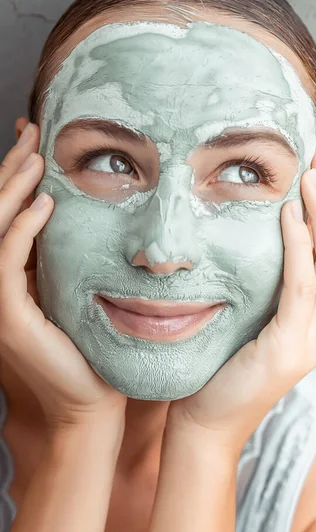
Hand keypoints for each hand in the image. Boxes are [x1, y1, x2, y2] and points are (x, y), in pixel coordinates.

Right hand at [0, 122, 126, 429]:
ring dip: (11, 190)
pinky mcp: (9, 318)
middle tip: (31, 131)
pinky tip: (45, 204)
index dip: (13, 175)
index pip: (4, 215)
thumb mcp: (74, 288)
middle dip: (9, 170)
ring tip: (35, 157)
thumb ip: (64, 256)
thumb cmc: (92, 345)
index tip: (33, 139)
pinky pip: (6, 263)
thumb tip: (77, 212)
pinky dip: (22, 230)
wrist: (91, 400)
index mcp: (11, 276)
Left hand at [167, 137, 315, 452]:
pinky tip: (289, 213)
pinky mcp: (290, 348)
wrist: (203, 423)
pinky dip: (299, 246)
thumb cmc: (216, 365)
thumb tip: (256, 235)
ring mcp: (312, 338)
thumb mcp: (245, 314)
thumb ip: (262, 281)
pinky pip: (302, 287)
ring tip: (311, 171)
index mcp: (315, 315)